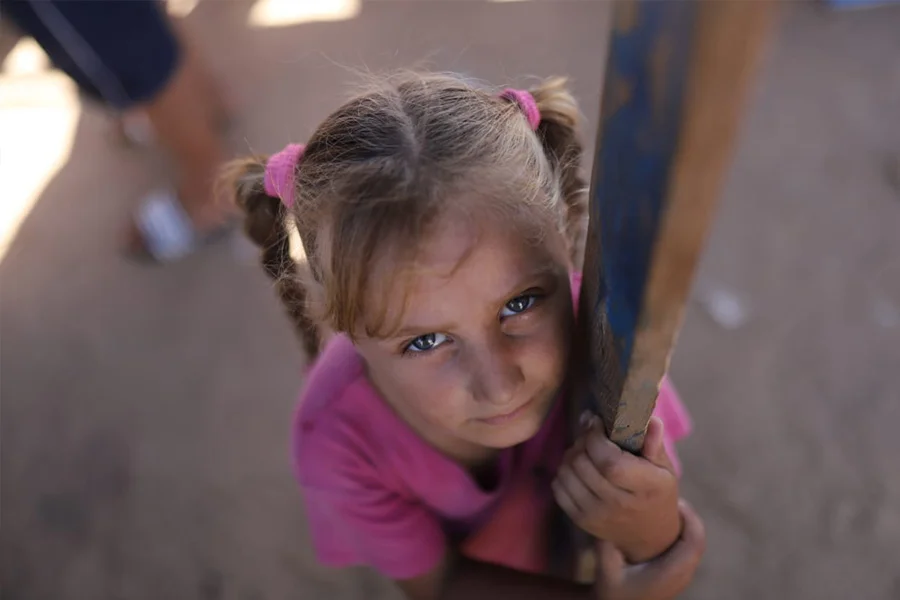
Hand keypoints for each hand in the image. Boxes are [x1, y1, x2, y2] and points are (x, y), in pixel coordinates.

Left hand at [552, 416, 679, 562]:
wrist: (648, 533)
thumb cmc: (655, 491)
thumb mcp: (664, 468)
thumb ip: (655, 444)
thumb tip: (652, 421)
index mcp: (646, 488)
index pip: (609, 462)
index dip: (595, 438)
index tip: (597, 423)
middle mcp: (620, 505)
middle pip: (584, 465)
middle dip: (582, 442)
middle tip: (590, 435)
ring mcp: (597, 515)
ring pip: (567, 473)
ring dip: (571, 455)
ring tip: (585, 451)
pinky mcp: (580, 520)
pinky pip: (558, 488)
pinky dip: (564, 472)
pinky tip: (578, 469)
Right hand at [594, 500, 705, 599]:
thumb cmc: (615, 593)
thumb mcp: (606, 569)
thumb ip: (607, 544)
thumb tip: (607, 514)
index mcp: (673, 571)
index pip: (695, 540)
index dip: (690, 517)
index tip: (674, 499)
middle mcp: (684, 574)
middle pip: (698, 539)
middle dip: (687, 515)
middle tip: (668, 498)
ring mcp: (683, 575)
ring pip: (694, 544)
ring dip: (684, 524)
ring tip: (664, 506)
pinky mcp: (678, 574)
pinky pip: (687, 548)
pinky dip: (680, 533)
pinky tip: (661, 524)